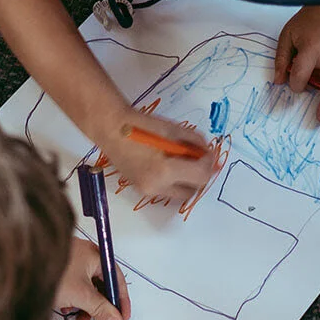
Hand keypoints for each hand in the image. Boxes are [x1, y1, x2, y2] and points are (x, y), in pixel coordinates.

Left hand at [56, 237, 129, 319]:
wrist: (19, 269)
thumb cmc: (52, 273)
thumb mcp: (81, 295)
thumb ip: (101, 309)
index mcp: (95, 255)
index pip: (116, 278)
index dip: (121, 299)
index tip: (122, 316)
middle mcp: (84, 255)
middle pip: (101, 283)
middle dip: (101, 305)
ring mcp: (70, 262)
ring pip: (86, 288)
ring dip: (86, 306)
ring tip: (79, 319)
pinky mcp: (59, 270)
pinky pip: (74, 287)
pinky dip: (73, 300)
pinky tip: (65, 309)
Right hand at [97, 111, 211, 203]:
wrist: (110, 128)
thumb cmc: (141, 126)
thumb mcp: (173, 130)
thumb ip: (195, 142)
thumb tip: (208, 153)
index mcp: (165, 171)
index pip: (200, 176)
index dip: (208, 164)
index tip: (207, 153)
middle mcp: (156, 187)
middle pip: (192, 190)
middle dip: (198, 175)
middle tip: (197, 158)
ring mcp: (147, 191)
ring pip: (179, 194)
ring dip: (186, 180)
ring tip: (180, 161)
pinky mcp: (141, 190)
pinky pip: (166, 191)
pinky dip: (173, 181)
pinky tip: (167, 164)